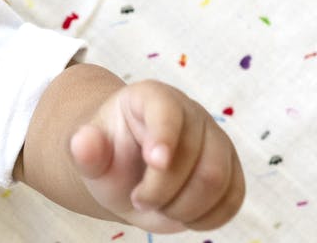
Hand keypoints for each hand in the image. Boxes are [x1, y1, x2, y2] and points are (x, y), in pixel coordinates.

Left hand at [70, 80, 244, 231]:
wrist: (127, 172)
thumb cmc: (109, 158)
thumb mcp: (89, 156)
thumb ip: (84, 150)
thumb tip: (83, 141)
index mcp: (152, 99)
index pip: (167, 110)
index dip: (165, 136)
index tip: (154, 162)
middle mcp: (191, 114)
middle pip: (196, 157)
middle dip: (163, 190)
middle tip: (138, 199)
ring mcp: (216, 141)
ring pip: (218, 181)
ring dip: (184, 207)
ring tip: (158, 206)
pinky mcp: (232, 170)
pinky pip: (232, 200)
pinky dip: (205, 218)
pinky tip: (180, 215)